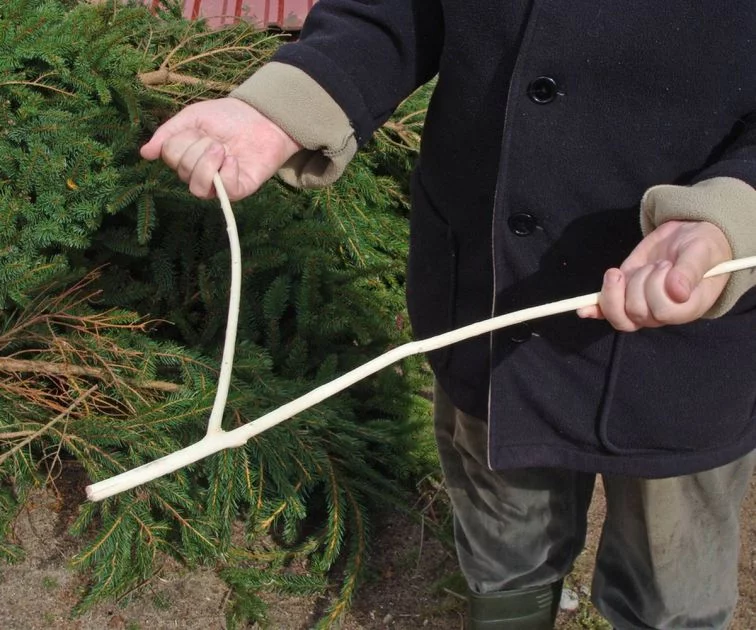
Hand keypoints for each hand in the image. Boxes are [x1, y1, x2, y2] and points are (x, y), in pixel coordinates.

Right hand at [140, 98, 301, 200]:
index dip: (180, 142)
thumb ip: (168, 134)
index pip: (169, 157)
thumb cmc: (228, 116)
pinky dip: (226, 173)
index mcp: (186, 157)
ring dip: (207, 164)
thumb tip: (144, 154)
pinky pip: (224, 191)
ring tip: (222, 149)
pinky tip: (233, 159)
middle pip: (182, 171)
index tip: (197, 130)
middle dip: (196, 149)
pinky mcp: (239, 189)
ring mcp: (219, 184)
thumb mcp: (192, 118)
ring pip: (198, 188)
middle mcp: (199, 173)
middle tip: (215, 138)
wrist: (261, 115)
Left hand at [577, 220, 731, 330]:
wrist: (688, 240)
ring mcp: (640, 308)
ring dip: (614, 290)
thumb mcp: (701, 252)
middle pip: (635, 311)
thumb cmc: (701, 248)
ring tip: (623, 271)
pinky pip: (606, 312)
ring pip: (618, 315)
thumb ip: (690, 270)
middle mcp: (661, 315)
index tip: (665, 265)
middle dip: (640, 281)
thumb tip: (677, 291)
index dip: (656, 288)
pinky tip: (583, 310)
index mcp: (686, 309)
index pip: (661, 311)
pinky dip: (595, 310)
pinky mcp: (623, 296)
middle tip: (657, 263)